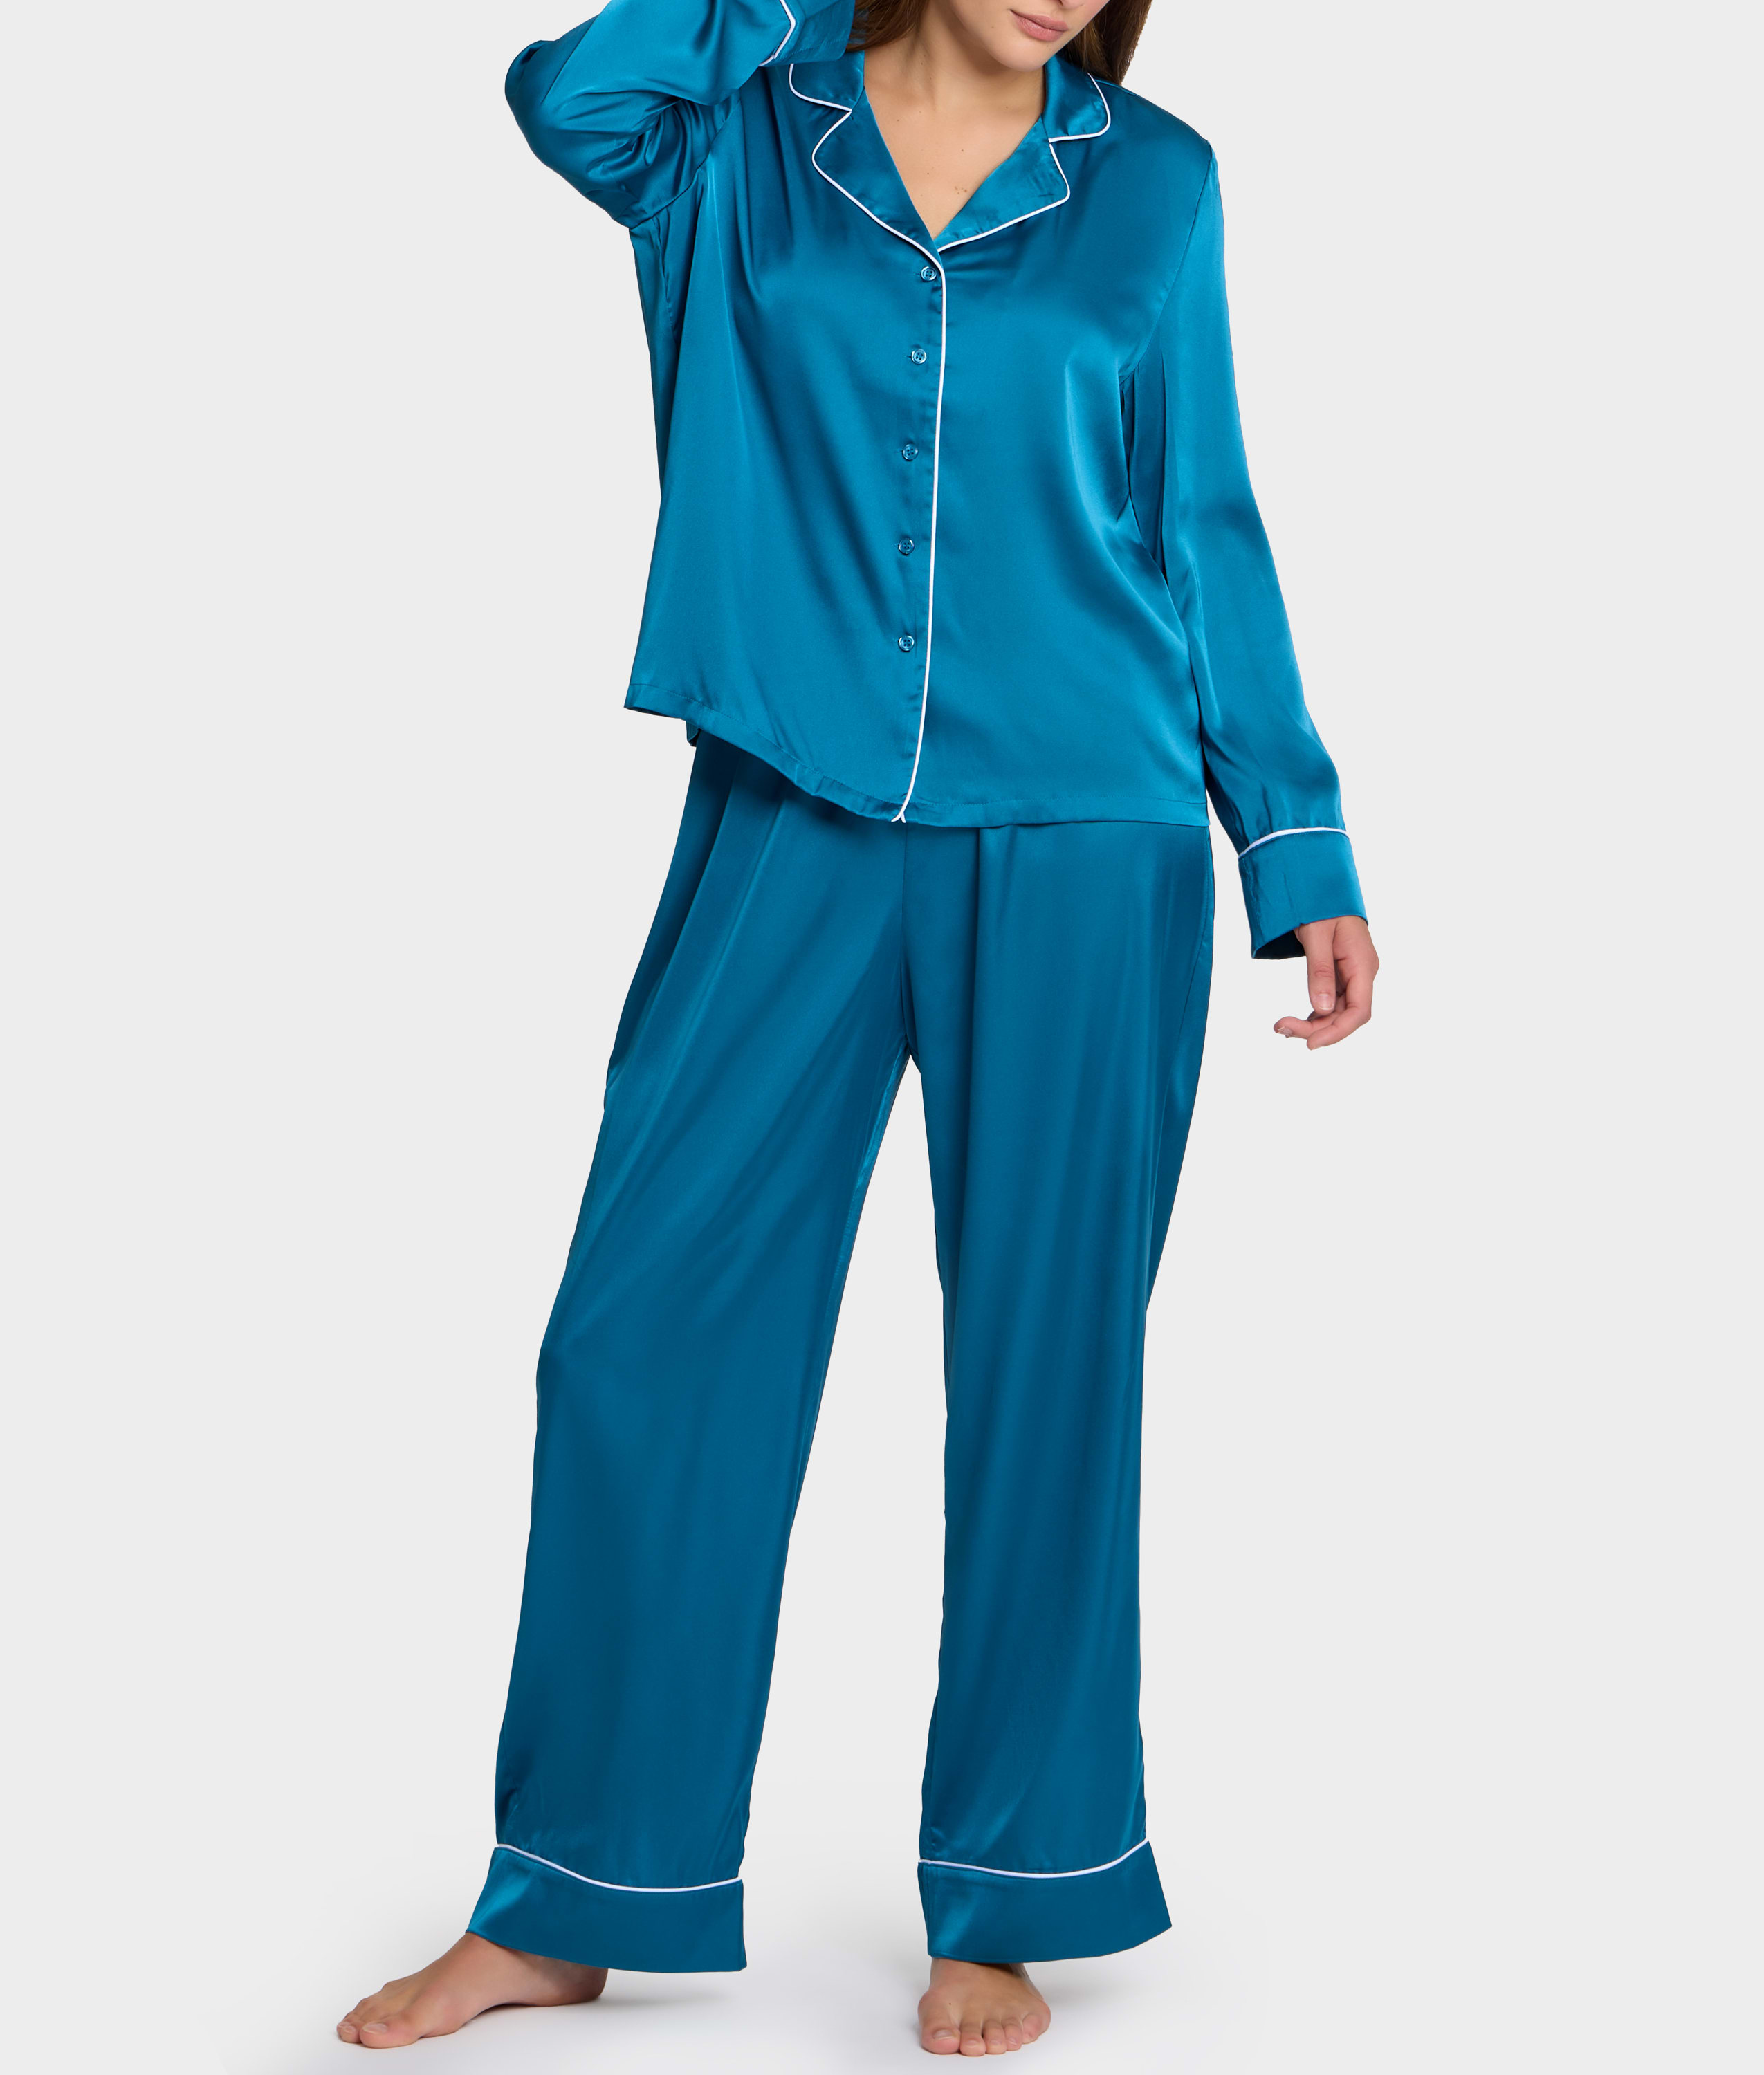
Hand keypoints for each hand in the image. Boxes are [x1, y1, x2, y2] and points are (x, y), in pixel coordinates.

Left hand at [1275, 916, 1377, 1048]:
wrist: (1320, 886)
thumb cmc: (1320, 904)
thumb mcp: (1316, 934)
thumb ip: (1320, 971)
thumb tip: (1322, 1008)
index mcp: (1363, 964)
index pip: (1359, 1011)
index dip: (1337, 1032)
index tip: (1310, 1044)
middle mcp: (1362, 973)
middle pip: (1347, 1015)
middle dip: (1317, 1028)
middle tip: (1280, 1028)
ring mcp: (1352, 974)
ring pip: (1338, 1012)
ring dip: (1313, 1024)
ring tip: (1282, 1026)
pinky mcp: (1340, 974)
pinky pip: (1331, 1002)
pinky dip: (1314, 1014)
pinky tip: (1295, 1020)